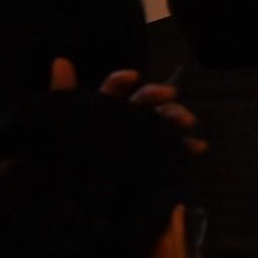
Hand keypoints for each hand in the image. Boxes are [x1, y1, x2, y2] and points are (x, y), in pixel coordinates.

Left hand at [64, 63, 206, 153]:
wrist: (71, 197)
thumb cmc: (64, 156)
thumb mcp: (60, 123)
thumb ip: (62, 93)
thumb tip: (60, 60)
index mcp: (102, 109)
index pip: (113, 88)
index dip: (122, 80)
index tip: (133, 77)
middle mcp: (124, 119)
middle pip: (144, 100)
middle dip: (158, 94)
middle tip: (170, 94)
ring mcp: (139, 137)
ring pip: (162, 119)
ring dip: (177, 115)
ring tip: (187, 120)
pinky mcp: (150, 158)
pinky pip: (172, 149)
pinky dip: (187, 146)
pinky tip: (197, 147)